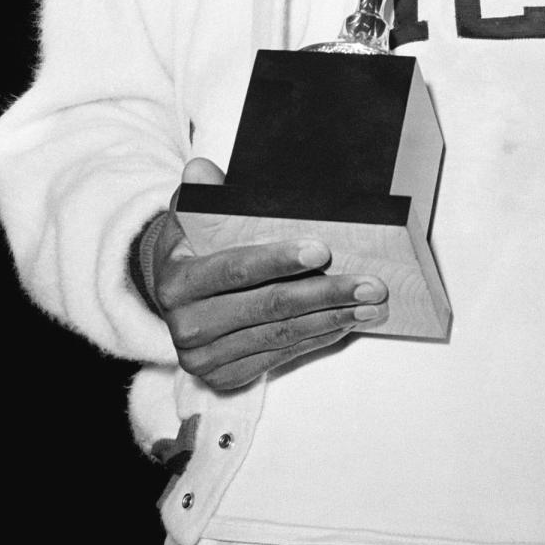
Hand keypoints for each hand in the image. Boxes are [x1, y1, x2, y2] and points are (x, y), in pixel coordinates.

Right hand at [151, 158, 388, 389]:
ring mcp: (205, 358)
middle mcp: (187, 326)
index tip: (323, 250)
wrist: (173, 295)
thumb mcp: (189, 215)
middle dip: (325, 294)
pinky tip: (345, 323)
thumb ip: (200, 193)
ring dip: (332, 319)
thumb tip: (202, 169)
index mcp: (177, 282)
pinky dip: (317, 338)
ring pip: (281, 335)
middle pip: (268, 307)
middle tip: (371, 284)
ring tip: (371, 304)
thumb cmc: (191, 247)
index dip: (279, 261)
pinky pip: (280, 355)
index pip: (236, 270)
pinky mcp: (225, 376)